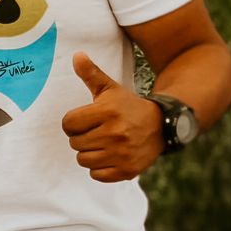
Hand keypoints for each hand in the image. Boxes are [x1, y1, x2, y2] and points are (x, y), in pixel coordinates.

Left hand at [61, 54, 162, 181]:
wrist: (162, 126)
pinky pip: (96, 175)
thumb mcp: (111, 89)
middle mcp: (115, 133)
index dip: (73, 123)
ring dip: (89, 153)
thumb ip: (91, 74)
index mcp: (107, 112)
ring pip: (83, 160)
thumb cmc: (129, 106)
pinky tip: (110, 156)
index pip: (68, 124)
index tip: (85, 120)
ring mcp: (122, 154)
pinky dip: (100, 168)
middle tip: (97, 132)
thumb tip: (76, 55)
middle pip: (74, 143)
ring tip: (103, 144)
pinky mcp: (127, 170)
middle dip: (82, 137)